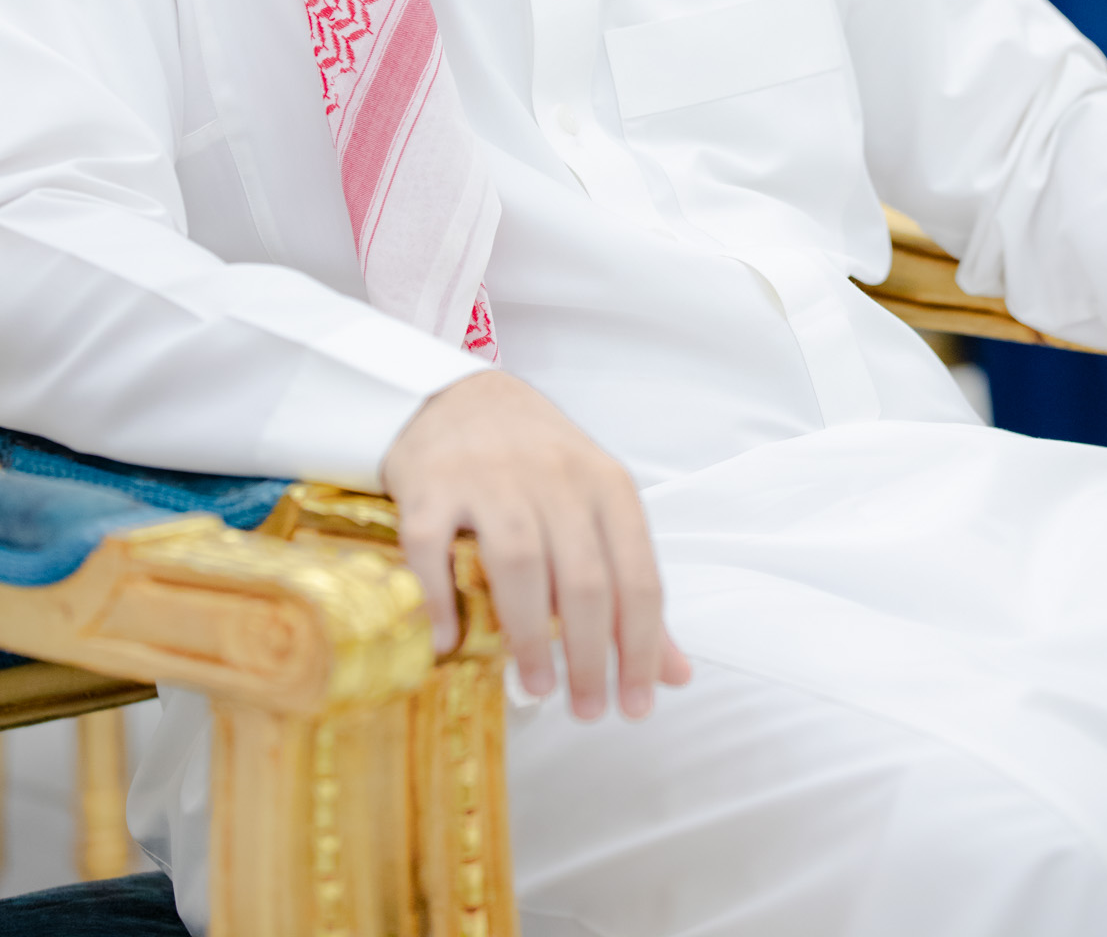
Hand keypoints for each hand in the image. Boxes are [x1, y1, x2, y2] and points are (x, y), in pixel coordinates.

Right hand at [382, 371, 690, 719]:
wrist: (462, 395)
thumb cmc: (539, 462)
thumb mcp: (599, 509)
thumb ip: (632, 588)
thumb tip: (674, 674)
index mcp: (607, 485)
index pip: (638, 576)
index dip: (642, 649)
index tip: (636, 706)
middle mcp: (555, 477)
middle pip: (584, 579)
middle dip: (590, 657)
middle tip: (588, 710)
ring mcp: (491, 477)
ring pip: (519, 563)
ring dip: (528, 637)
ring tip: (537, 687)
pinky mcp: (432, 485)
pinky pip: (435, 549)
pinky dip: (442, 600)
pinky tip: (450, 642)